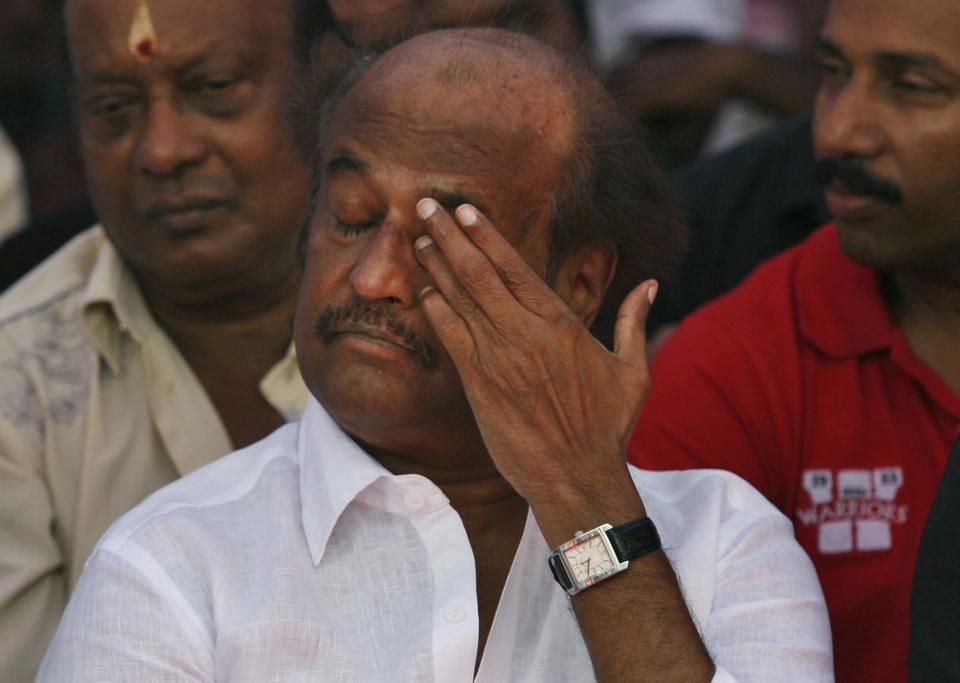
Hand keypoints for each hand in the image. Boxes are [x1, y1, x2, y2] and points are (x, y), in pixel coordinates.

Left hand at [412, 198, 655, 535]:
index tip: (465, 211)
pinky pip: (451, 338)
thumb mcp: (632, 371)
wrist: (576, 478)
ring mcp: (498, 359)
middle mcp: (526, 335)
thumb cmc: (607, 427)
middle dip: (449, 236)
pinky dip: (436, 311)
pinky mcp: (479, 385)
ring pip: (460, 300)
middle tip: (426, 205)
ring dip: (436, 266)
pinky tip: (424, 291)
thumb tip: (650, 284)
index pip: (516, 267)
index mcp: (562, 325)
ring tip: (418, 239)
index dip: (486, 235)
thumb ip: (634, 321)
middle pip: (479, 273)